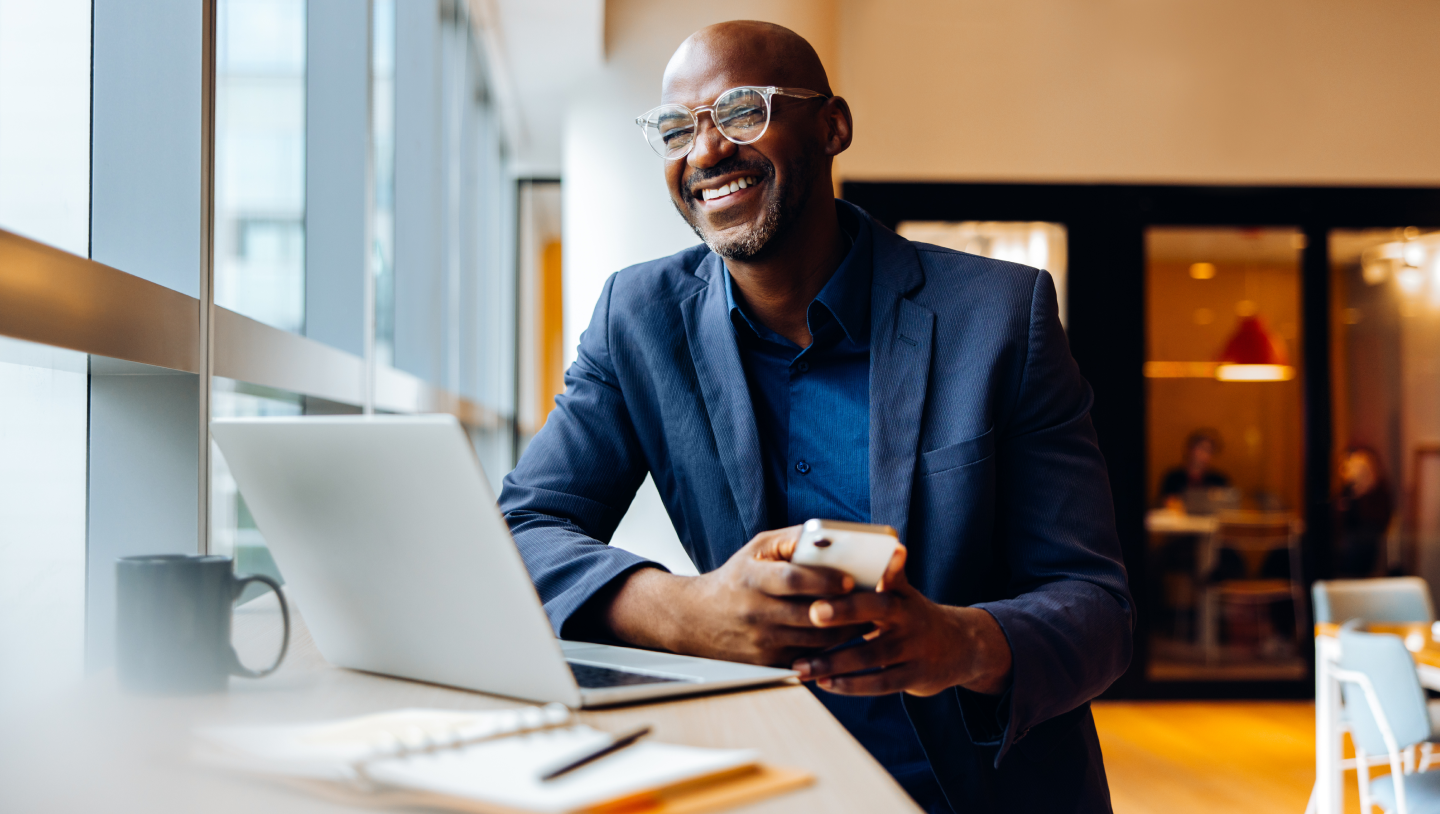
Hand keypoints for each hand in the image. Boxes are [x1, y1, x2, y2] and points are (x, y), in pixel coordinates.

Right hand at [602, 527, 869, 666]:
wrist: (697, 619)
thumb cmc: (737, 578)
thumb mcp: (756, 549)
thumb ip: (791, 540)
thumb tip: (830, 535)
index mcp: (752, 578)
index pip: (792, 580)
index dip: (824, 580)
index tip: (851, 580)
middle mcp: (755, 611)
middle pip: (811, 615)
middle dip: (847, 610)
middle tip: (876, 603)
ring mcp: (761, 640)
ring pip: (816, 641)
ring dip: (847, 631)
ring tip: (870, 619)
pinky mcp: (767, 662)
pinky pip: (809, 658)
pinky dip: (832, 649)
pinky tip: (848, 637)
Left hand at [791, 546, 1012, 696]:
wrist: (961, 647)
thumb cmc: (914, 616)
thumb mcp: (904, 592)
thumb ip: (882, 577)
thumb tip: (874, 550)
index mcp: (901, 593)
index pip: (888, 576)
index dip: (880, 568)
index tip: (851, 566)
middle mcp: (909, 617)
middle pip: (875, 611)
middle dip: (844, 611)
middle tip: (813, 612)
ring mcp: (914, 648)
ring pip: (870, 655)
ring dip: (833, 661)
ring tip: (801, 666)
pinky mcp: (914, 676)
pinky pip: (879, 683)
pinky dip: (850, 685)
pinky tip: (825, 683)